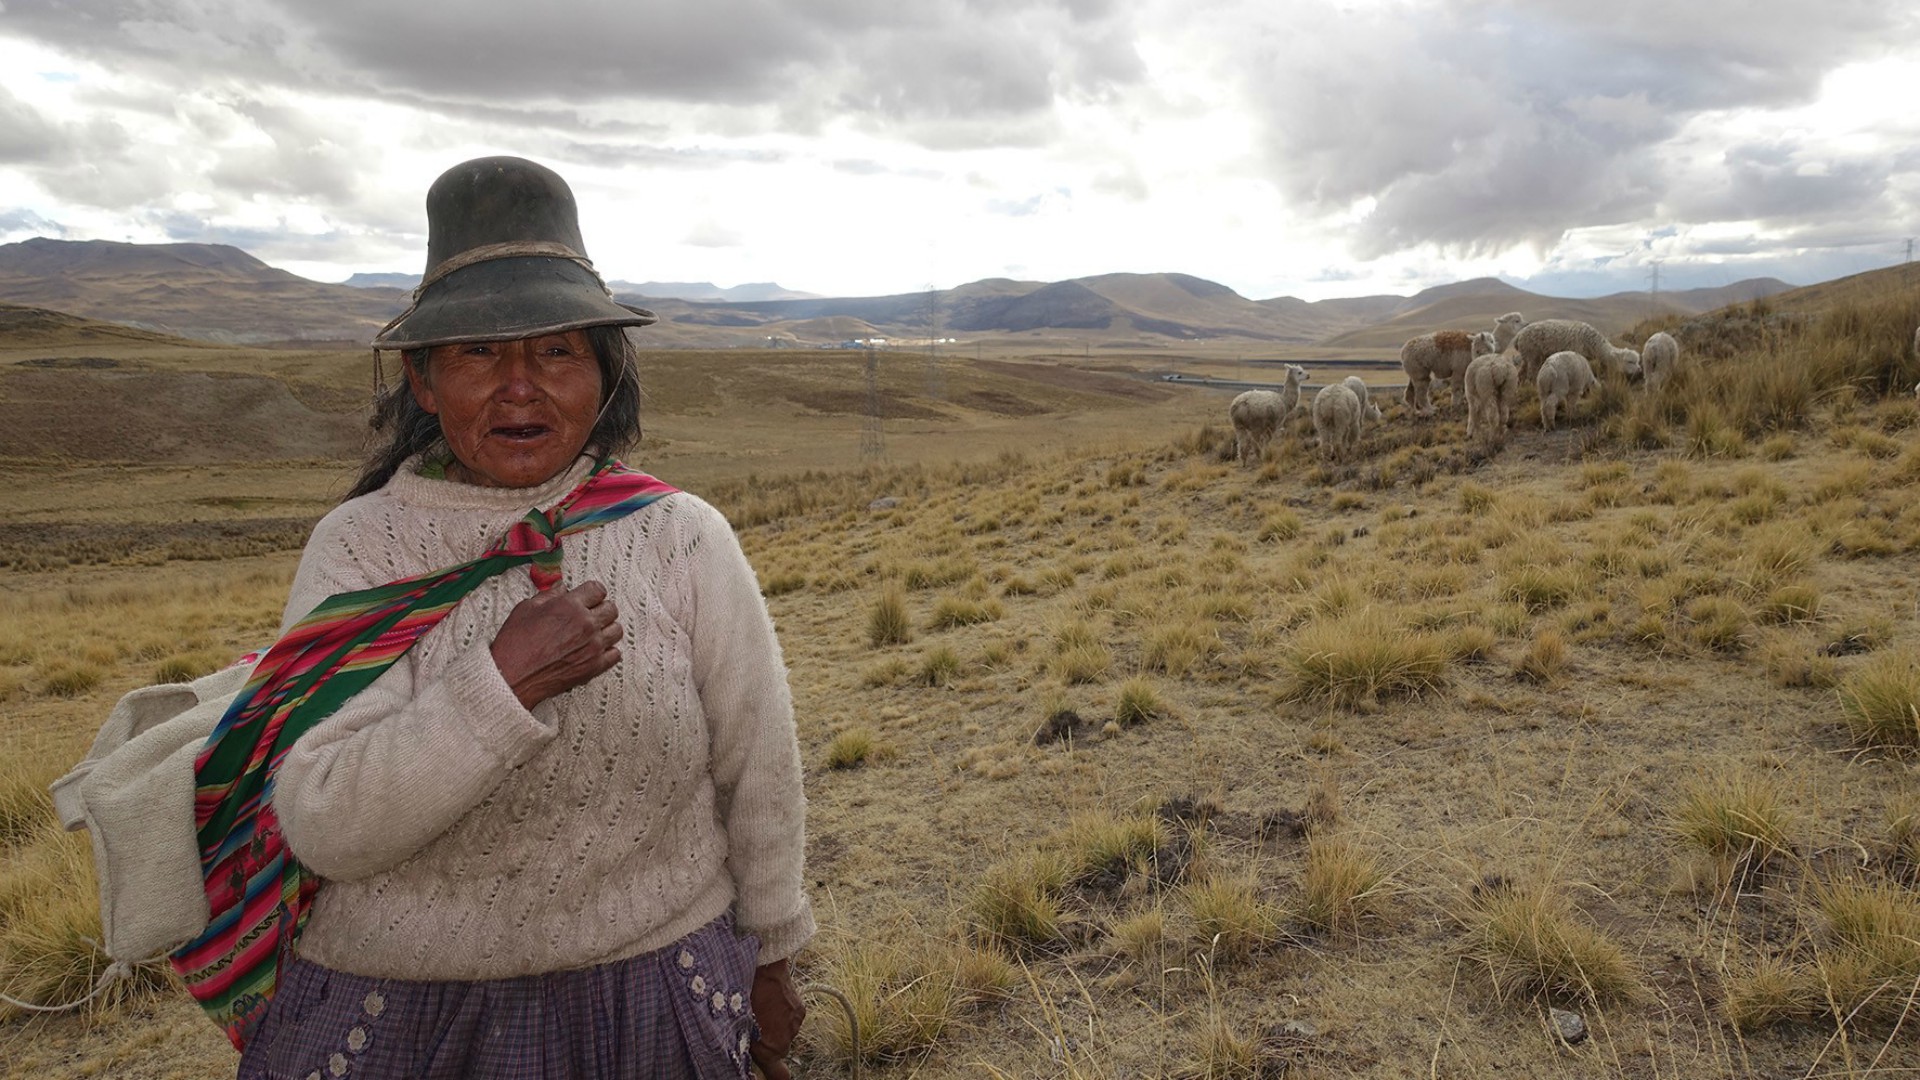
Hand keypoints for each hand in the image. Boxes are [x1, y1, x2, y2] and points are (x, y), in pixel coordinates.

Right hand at [488, 580, 622, 708]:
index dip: (592, 592)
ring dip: (607, 629)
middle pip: (611, 608)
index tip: (589, 596)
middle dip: (601, 608)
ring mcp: (592, 646)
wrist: (512, 676)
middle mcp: (586, 624)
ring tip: (595, 632)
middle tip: (591, 613)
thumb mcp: (526, 609)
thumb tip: (561, 588)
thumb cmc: (515, 645)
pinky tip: (596, 650)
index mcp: (570, 606)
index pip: (598, 589)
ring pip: (617, 630)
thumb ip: (548, 595)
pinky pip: (615, 654)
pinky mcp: (594, 667)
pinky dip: (608, 651)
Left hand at [748, 959, 804, 1079]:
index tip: (776, 1077)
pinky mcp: (801, 1010)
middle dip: (769, 1042)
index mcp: (770, 1047)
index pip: (779, 1074)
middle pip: (779, 1050)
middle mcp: (786, 1039)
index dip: (776, 1076)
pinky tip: (772, 1000)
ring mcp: (795, 1024)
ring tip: (763, 1008)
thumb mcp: (739, 1021)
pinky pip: (792, 1019)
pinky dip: (783, 1014)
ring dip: (776, 1026)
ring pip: (785, 1033)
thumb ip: (745, 1042)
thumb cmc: (748, 993)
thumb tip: (747, 1048)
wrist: (764, 966)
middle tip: (755, 1026)